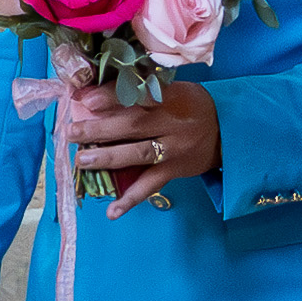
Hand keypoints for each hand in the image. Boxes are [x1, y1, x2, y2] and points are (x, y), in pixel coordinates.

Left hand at [65, 79, 218, 216]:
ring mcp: (174, 150)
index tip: (87, 99)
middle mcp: (173, 124)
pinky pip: (150, 186)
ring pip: (139, 154)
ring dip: (108, 159)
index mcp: (172, 99)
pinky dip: (130, 200)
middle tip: (71, 132)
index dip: (113, 97)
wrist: (229, 132)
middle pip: (133, 126)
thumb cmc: (193, 106)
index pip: (140, 95)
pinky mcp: (174, 171)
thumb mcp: (176, 89)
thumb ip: (144, 91)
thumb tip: (98, 93)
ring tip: (82, 160)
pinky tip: (112, 211)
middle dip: (100, 129)